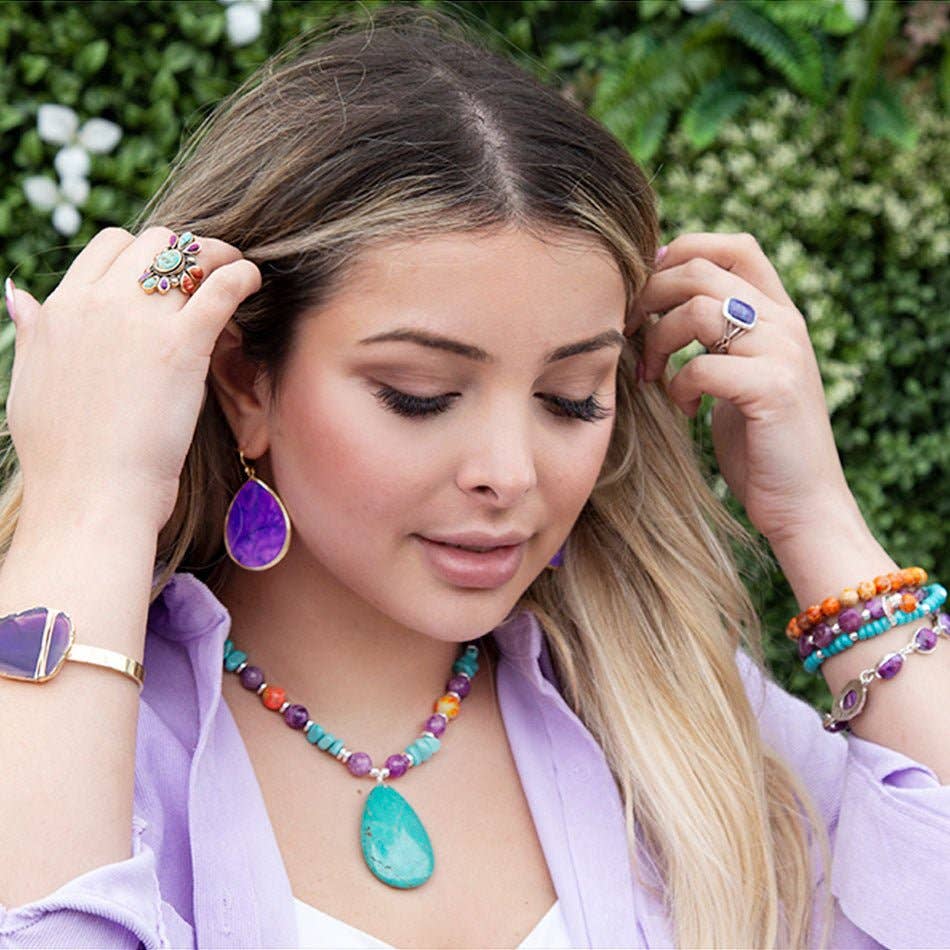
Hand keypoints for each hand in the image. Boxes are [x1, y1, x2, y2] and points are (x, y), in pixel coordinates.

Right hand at [4, 226, 260, 531]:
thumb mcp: (30, 384)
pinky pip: (223, 285)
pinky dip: (244, 275)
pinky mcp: (183, 345)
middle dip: (186, 250)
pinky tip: (254, 283)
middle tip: (209, 275)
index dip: (144, 256)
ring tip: (237, 273)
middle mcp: (98, 303)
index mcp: (61, 309)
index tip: (168, 278)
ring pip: (189, 253)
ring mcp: (141, 320)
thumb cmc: (63, 457)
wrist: (91, 495)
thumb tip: (20, 296)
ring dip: (220, 256)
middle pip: (153, 241)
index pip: (109, 246)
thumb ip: (33, 335)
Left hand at [629, 231, 854, 544]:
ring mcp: (783, 353)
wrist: (802, 504)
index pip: (732, 247)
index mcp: (779, 314)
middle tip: (628, 332)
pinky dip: (678, 386)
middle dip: (650, 297)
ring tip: (650, 376)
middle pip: (702, 270)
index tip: (646, 290)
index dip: (681, 253)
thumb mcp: (736, 377)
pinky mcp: (772, 389)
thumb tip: (656, 309)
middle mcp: (785, 323)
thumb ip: (714, 339)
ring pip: (699, 311)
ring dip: (658, 341)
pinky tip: (684, 410)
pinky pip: (702, 365)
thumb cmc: (759, 444)